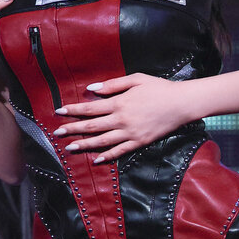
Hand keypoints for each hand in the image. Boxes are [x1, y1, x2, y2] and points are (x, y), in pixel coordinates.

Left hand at [53, 73, 191, 161]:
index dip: (73, 110)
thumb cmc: (159, 88)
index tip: (59, 112)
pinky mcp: (139, 142)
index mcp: (119, 103)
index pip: (90, 108)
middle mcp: (122, 120)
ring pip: (102, 141)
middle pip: (91, 126)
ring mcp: (130, 133)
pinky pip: (120, 151)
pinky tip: (96, 159)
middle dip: (72, 129)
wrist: (181, 103)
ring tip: (69, 148)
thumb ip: (113, 84)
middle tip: (57, 133)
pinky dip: (107, 156)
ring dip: (84, 145)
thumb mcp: (136, 79)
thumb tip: (92, 89)